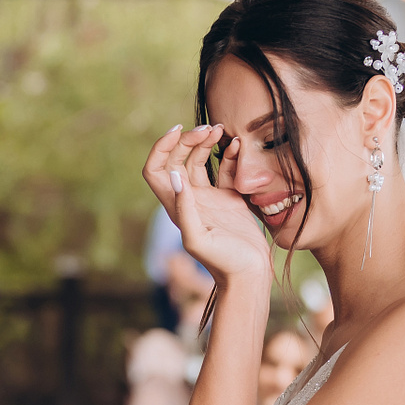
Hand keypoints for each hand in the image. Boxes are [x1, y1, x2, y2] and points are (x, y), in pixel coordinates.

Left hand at [143, 125, 270, 284]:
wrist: (248, 275)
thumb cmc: (223, 262)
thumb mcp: (198, 239)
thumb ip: (184, 209)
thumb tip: (175, 176)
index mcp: (176, 206)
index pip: (156, 169)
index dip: (161, 147)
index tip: (179, 130)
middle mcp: (189, 199)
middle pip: (177, 160)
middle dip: (188, 140)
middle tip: (209, 130)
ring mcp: (208, 198)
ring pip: (199, 161)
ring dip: (206, 143)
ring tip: (220, 130)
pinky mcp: (229, 199)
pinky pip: (224, 170)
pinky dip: (228, 155)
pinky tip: (235, 144)